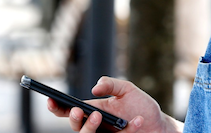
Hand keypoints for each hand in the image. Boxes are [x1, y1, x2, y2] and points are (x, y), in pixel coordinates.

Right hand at [47, 77, 181, 132]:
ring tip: (98, 115)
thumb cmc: (141, 106)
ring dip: (89, 127)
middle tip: (79, 111)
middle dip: (74, 119)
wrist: (159, 124)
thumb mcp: (127, 89)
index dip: (58, 108)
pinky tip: (137, 120)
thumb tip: (94, 88)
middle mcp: (97, 125)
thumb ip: (111, 83)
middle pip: (76, 126)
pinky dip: (129, 129)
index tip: (51, 101)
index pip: (71, 111)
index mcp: (94, 110)